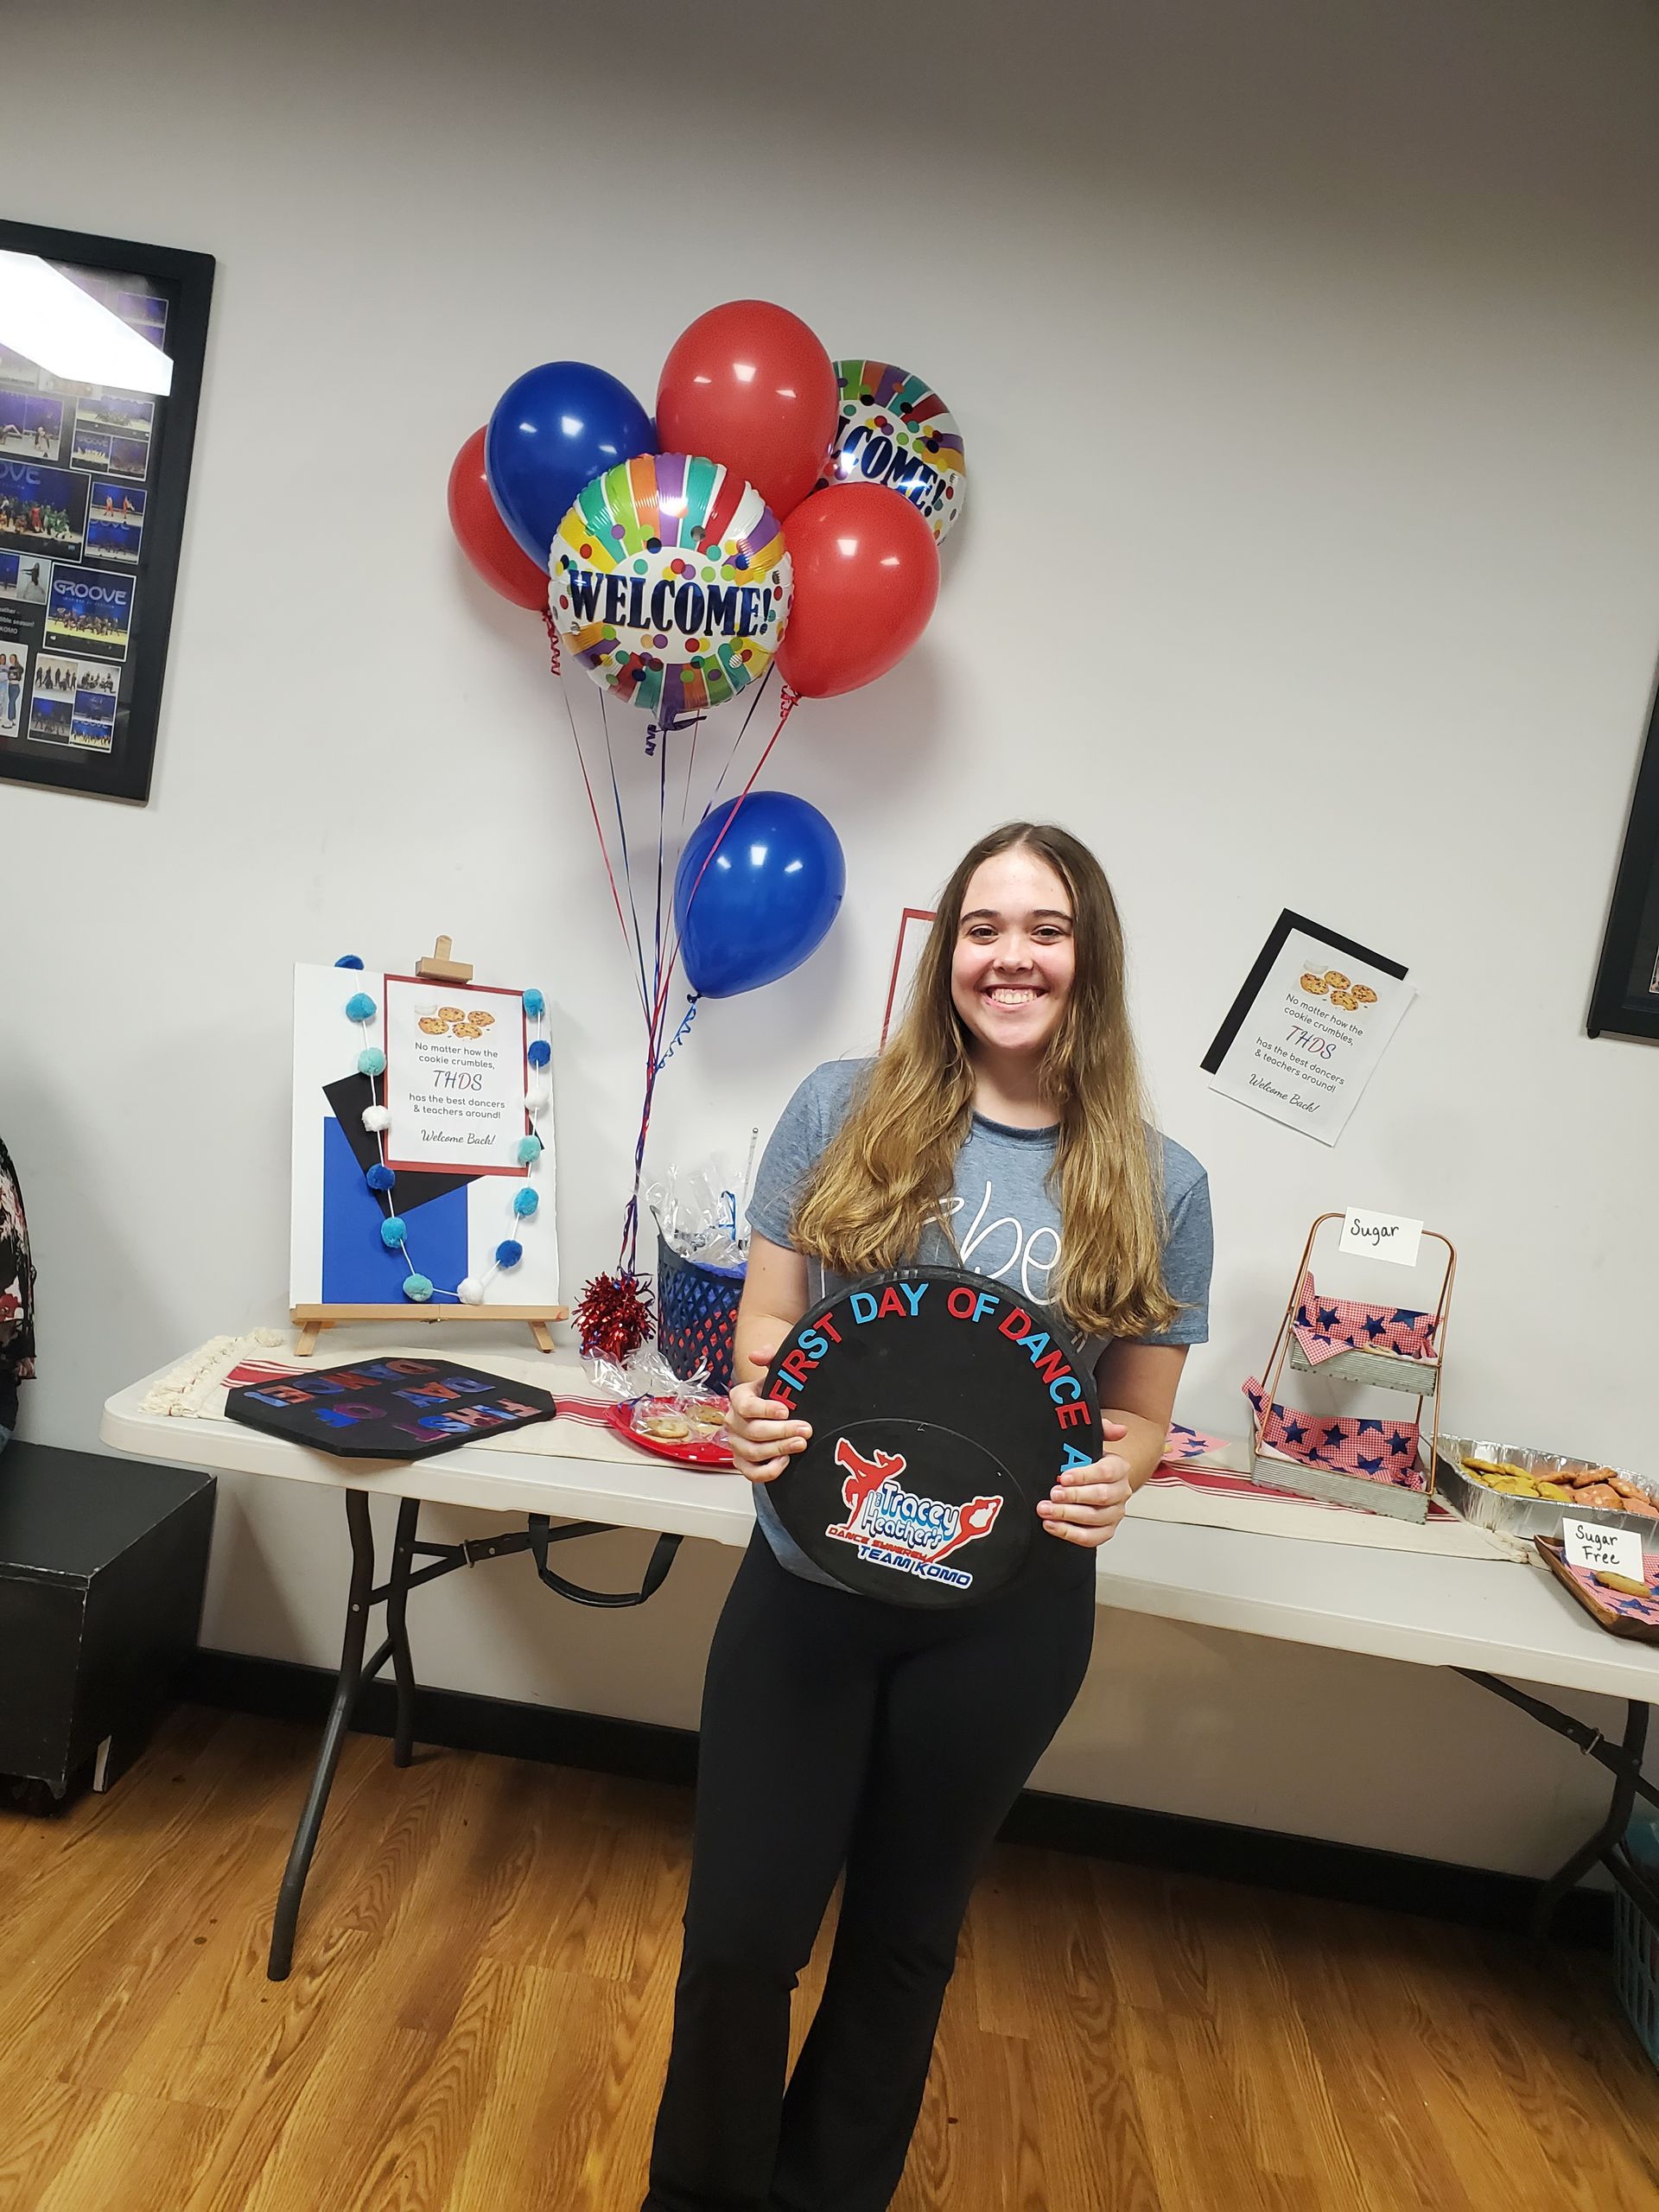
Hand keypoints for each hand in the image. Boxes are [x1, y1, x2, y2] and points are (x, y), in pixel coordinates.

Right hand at [725, 1346, 812, 1484]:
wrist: (781, 1408)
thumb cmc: (779, 1391)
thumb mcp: (778, 1370)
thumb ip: (771, 1356)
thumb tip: (757, 1355)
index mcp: (739, 1398)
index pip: (745, 1406)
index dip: (765, 1409)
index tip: (786, 1410)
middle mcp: (734, 1421)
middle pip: (752, 1431)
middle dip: (782, 1432)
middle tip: (805, 1430)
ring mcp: (737, 1444)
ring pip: (753, 1452)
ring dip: (779, 1450)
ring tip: (800, 1444)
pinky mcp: (743, 1462)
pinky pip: (752, 1473)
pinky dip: (769, 1471)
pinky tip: (786, 1462)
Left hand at [1035, 1420, 1131, 1546]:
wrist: (1092, 1481)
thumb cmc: (1087, 1461)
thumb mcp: (1090, 1442)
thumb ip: (1102, 1430)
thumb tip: (1119, 1429)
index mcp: (1119, 1468)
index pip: (1106, 1472)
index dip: (1084, 1476)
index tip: (1064, 1476)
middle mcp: (1121, 1492)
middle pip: (1101, 1497)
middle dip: (1074, 1496)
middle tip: (1052, 1494)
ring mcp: (1114, 1514)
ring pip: (1095, 1518)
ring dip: (1068, 1516)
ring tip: (1046, 1510)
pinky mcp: (1105, 1531)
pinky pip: (1091, 1538)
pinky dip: (1070, 1534)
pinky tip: (1052, 1525)